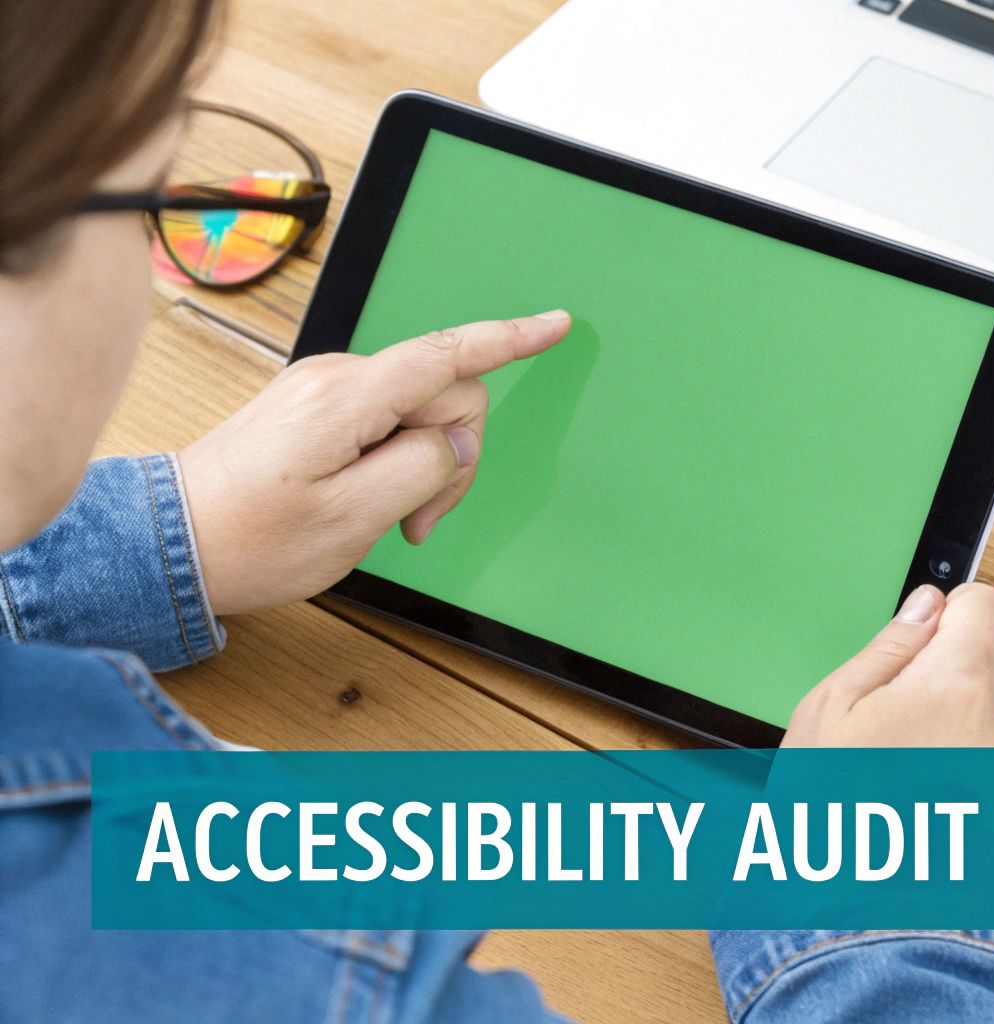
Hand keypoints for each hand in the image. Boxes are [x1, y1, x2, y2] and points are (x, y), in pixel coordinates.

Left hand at [178, 311, 570, 615]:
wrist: (172, 545)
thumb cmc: (251, 539)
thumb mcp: (355, 519)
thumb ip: (422, 468)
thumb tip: (452, 439)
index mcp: (347, 398)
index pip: (447, 355)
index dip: (510, 339)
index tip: (555, 325)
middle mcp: (335, 378)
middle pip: (444, 393)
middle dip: (452, 457)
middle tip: (420, 520)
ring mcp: (323, 389)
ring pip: (419, 411)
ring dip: (422, 467)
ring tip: (389, 519)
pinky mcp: (315, 407)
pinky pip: (386, 420)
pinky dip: (395, 461)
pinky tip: (371, 499)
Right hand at [784, 582, 993, 816]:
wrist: (855, 918)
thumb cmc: (833, 819)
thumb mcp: (832, 709)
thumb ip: (889, 647)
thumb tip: (926, 607)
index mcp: (960, 687)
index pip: (985, 607)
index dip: (946, 616)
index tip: (915, 641)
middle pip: (976, 674)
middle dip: (932, 690)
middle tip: (876, 732)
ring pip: (975, 728)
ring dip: (939, 741)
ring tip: (884, 782)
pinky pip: (979, 775)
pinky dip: (948, 784)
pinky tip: (904, 810)